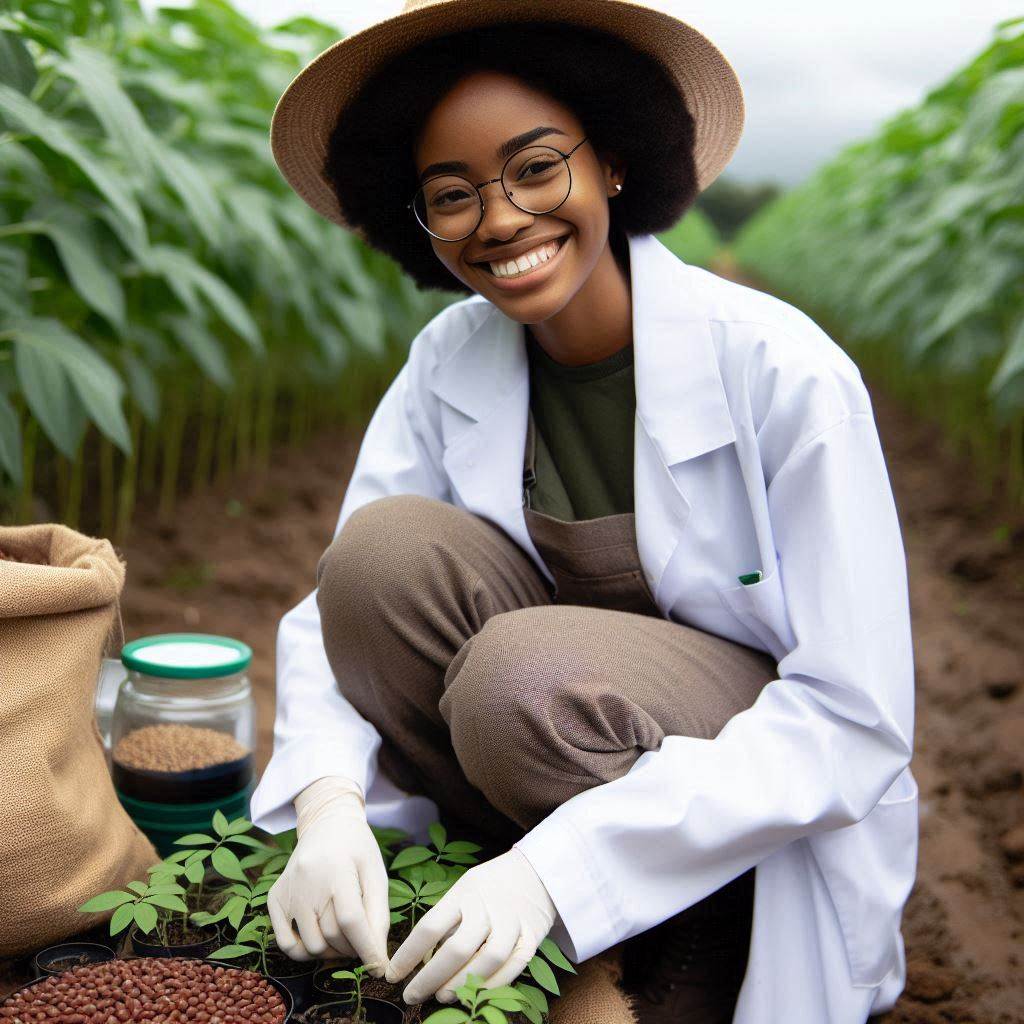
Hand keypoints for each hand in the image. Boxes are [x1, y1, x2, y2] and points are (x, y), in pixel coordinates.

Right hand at [267, 775, 389, 975]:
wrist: (325, 823)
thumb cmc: (357, 849)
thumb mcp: (376, 873)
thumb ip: (378, 914)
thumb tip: (378, 955)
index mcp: (337, 870)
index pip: (351, 921)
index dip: (368, 949)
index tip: (380, 968)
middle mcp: (307, 882)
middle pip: (333, 936)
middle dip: (354, 949)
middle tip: (363, 941)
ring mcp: (287, 891)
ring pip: (311, 946)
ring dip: (332, 952)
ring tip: (344, 937)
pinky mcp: (274, 899)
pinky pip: (285, 943)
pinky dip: (304, 952)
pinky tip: (320, 939)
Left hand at [384, 846, 556, 1004]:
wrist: (537, 871)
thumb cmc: (490, 885)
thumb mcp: (464, 889)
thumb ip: (447, 919)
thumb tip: (420, 960)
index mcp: (464, 892)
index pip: (430, 926)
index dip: (408, 955)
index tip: (392, 974)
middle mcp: (488, 906)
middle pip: (457, 948)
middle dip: (430, 978)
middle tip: (412, 996)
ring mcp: (513, 922)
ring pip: (487, 961)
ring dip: (461, 985)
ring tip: (442, 996)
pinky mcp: (532, 937)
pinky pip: (513, 968)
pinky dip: (492, 985)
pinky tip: (475, 992)